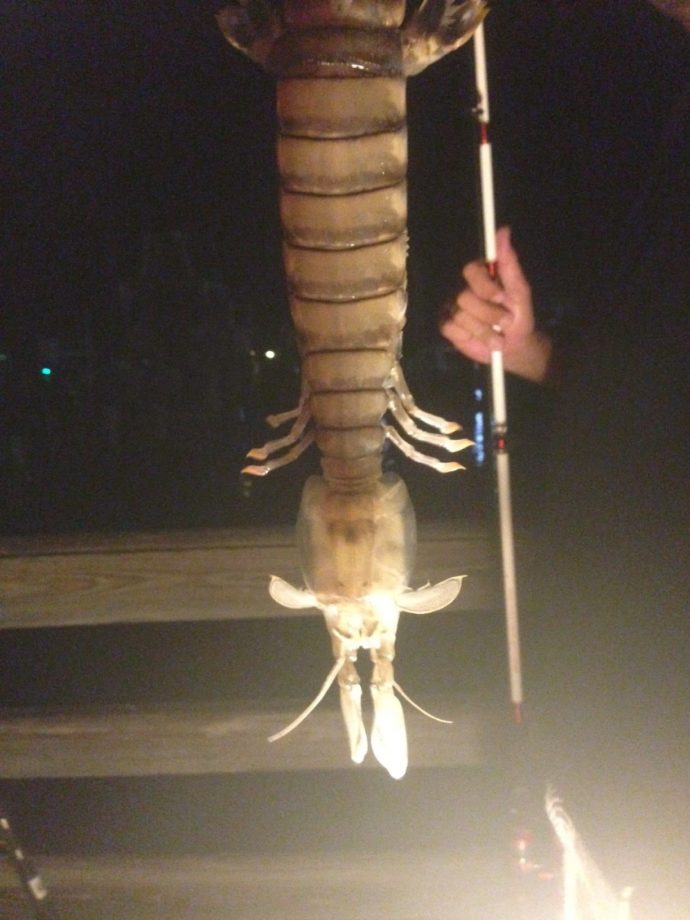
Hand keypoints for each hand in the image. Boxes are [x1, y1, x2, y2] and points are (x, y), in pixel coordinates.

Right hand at [440, 226, 553, 383]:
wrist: (513, 346)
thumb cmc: (518, 316)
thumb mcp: (519, 291)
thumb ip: (509, 263)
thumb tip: (503, 230)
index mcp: (481, 276)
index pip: (471, 270)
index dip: (484, 286)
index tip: (501, 297)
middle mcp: (464, 288)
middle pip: (464, 297)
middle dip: (489, 313)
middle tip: (505, 323)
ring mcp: (453, 307)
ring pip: (460, 315)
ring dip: (484, 330)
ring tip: (496, 337)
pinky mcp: (447, 325)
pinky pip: (451, 328)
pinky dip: (470, 336)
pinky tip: (479, 338)